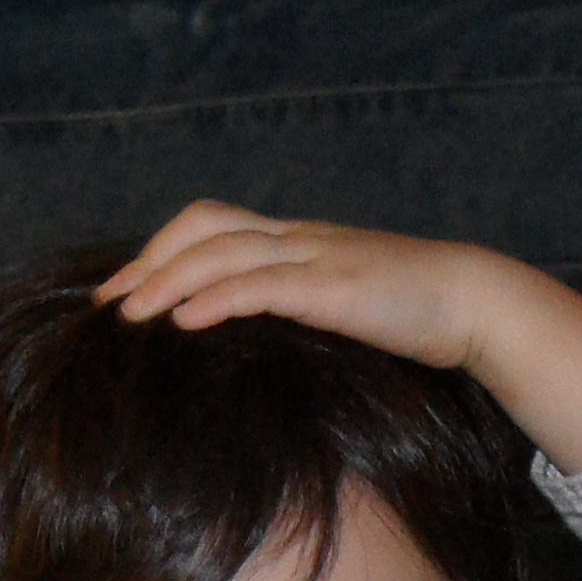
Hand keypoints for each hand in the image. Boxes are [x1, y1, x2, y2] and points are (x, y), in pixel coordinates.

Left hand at [99, 203, 581, 474]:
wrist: (476, 304)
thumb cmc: (411, 318)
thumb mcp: (339, 310)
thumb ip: (294, 315)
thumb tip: (248, 354)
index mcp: (296, 241)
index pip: (209, 226)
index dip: (158, 252)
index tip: (121, 293)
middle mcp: (297, 239)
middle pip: (201, 229)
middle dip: (147, 264)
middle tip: (105, 308)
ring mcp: (316, 257)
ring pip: (222, 252)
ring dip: (167, 282)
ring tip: (128, 317)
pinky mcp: (335, 287)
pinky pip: (263, 284)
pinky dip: (217, 298)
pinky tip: (186, 322)